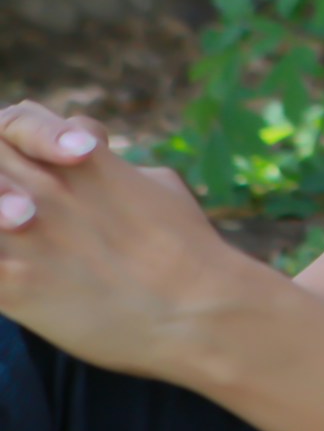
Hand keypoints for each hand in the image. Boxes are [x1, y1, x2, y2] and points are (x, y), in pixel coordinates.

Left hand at [0, 100, 257, 380]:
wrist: (198, 311)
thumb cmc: (190, 250)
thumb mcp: (162, 187)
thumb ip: (119, 168)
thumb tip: (104, 161)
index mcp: (83, 162)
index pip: (19, 119)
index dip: (22, 138)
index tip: (38, 164)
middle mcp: (46, 189)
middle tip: (19, 208)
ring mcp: (24, 235)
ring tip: (15, 233)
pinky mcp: (13, 285)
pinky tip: (8, 275)